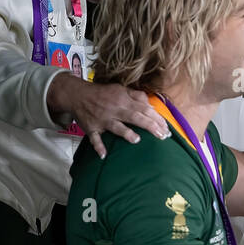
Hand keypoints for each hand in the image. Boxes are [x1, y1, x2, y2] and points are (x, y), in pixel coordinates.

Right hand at [46, 72, 169, 158]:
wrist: (77, 94)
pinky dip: (98, 146)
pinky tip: (103, 155)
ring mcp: (102, 119)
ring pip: (115, 127)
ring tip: (136, 140)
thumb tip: (150, 104)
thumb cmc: (102, 93)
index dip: (156, 118)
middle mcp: (114, 109)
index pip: (144, 109)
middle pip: (135, 117)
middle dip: (150, 126)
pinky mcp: (91, 128)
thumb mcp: (120, 89)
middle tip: (162, 136)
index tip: (167, 129)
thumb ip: (136, 95)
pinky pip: (94, 138)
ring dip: (125, 133)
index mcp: (123, 100)